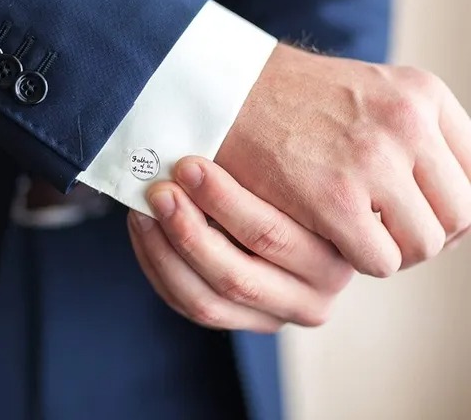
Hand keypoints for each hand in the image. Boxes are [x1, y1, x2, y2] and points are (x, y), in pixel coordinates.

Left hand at [127, 157, 352, 332]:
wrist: (296, 215)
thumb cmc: (288, 181)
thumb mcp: (288, 177)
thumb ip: (258, 172)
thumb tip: (194, 156)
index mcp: (333, 260)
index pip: (269, 235)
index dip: (222, 200)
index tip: (187, 166)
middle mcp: (311, 299)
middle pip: (236, 277)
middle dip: (187, 230)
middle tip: (160, 191)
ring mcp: (272, 318)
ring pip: (205, 301)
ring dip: (165, 252)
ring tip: (144, 209)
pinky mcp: (240, 322)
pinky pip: (188, 305)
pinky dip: (159, 267)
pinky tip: (145, 230)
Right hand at [215, 44, 470, 276]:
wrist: (229, 92)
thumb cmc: (294, 100)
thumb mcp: (372, 93)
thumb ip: (417, 136)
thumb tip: (452, 203)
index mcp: (423, 95)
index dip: (450, 204)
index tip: (420, 213)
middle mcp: (407, 122)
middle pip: (461, 214)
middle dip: (427, 232)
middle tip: (389, 230)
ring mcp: (372, 159)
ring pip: (424, 244)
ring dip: (395, 250)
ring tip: (361, 234)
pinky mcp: (334, 197)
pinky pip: (380, 260)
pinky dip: (361, 259)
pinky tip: (334, 236)